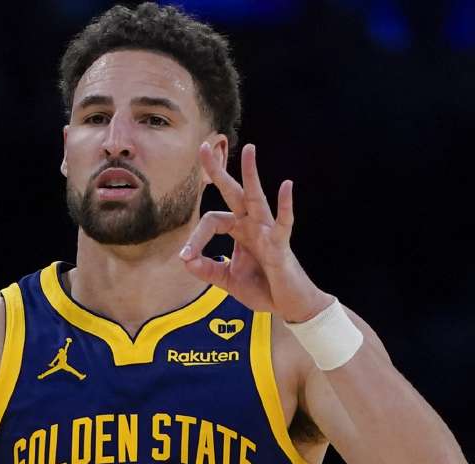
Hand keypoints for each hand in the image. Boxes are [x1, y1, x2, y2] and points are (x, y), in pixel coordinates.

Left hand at [179, 143, 331, 322]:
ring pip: (257, 199)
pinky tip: (286, 186)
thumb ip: (207, 270)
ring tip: (249, 149)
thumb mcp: (228, 281)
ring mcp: (267, 233)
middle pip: (232, 193)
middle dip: (217, 171)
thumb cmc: (263, 289)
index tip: (186, 256)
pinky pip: (283, 223)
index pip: (212, 221)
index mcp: (238, 231)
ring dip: (251, 175)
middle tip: (203, 146)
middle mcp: (252, 226)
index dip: (195, 237)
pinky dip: (285, 205)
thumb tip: (185, 260)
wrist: (289, 305)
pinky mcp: (281, 245)